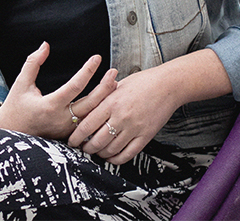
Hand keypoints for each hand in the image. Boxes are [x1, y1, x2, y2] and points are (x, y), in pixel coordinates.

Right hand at [0, 43, 117, 140]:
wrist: (11, 132)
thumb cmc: (15, 106)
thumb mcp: (21, 83)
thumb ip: (33, 63)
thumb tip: (45, 45)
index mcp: (50, 105)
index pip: (75, 86)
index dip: (88, 70)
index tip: (97, 58)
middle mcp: (61, 119)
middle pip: (91, 103)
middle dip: (105, 87)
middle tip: (114, 72)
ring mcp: (67, 130)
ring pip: (92, 115)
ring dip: (105, 100)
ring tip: (115, 84)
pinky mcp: (69, 136)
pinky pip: (88, 124)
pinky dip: (99, 113)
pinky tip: (107, 102)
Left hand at [68, 49, 231, 164]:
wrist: (168, 85)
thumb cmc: (142, 82)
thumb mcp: (117, 85)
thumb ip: (102, 97)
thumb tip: (87, 107)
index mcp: (110, 102)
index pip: (87, 124)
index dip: (76, 136)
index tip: (71, 141)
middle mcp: (121, 117)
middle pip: (97, 140)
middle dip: (86, 148)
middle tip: (82, 149)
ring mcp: (134, 128)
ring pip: (111, 149)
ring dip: (100, 154)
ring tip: (95, 153)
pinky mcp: (146, 135)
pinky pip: (128, 153)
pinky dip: (117, 159)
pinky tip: (111, 157)